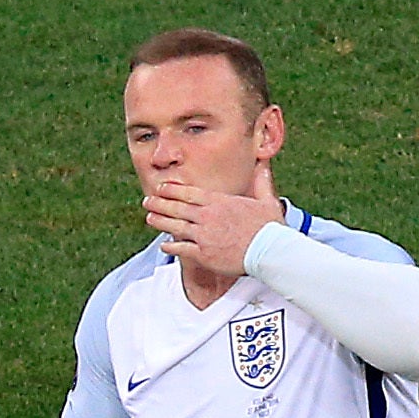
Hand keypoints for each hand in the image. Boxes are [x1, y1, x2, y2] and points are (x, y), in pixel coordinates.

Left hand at [142, 165, 282, 276]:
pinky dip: (171, 246)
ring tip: (149, 218)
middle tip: (147, 200)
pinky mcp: (204, 254)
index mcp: (220, 202)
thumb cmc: (271, 228)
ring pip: (176, 226)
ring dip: (160, 221)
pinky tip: (164, 244)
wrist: (270, 251)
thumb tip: (263, 163)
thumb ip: (261, 181)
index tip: (163, 187)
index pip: (190, 193)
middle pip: (178, 208)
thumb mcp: (267, 200)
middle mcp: (208, 217)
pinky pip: (182, 249)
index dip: (173, 190)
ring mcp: (204, 236)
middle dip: (160, 203)